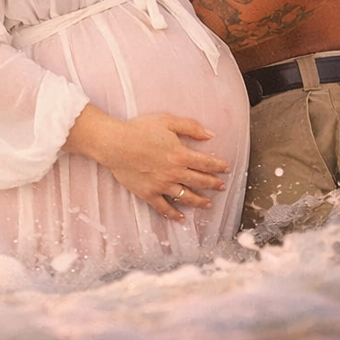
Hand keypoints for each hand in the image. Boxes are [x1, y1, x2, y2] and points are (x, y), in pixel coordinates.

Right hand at [67, 107, 229, 220]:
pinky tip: (180, 218)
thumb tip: (210, 135)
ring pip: (187, 196)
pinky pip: (164, 207)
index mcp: (181, 155)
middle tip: (221, 186)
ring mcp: (162, 185)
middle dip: (213, 184)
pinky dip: (173, 214)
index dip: (218, 166)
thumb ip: (190, 127)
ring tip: (208, 204)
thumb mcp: (166, 121)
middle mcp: (175, 172)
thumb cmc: (138, 130)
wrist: (113, 144)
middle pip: (200, 181)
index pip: (206, 163)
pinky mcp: (149, 193)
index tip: (226, 169)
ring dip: (200, 201)